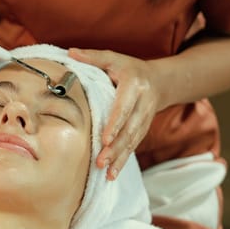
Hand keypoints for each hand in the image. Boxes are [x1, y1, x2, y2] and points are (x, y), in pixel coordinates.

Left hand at [68, 48, 161, 180]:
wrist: (159, 81)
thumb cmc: (129, 69)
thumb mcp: (113, 58)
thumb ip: (92, 57)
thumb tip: (69, 53)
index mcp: (135, 85)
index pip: (123, 107)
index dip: (115, 124)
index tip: (104, 139)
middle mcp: (143, 104)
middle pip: (129, 129)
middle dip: (115, 147)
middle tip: (100, 161)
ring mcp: (145, 120)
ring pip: (132, 141)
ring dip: (119, 158)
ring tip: (106, 172)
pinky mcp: (142, 130)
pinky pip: (133, 147)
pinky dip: (123, 162)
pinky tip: (112, 175)